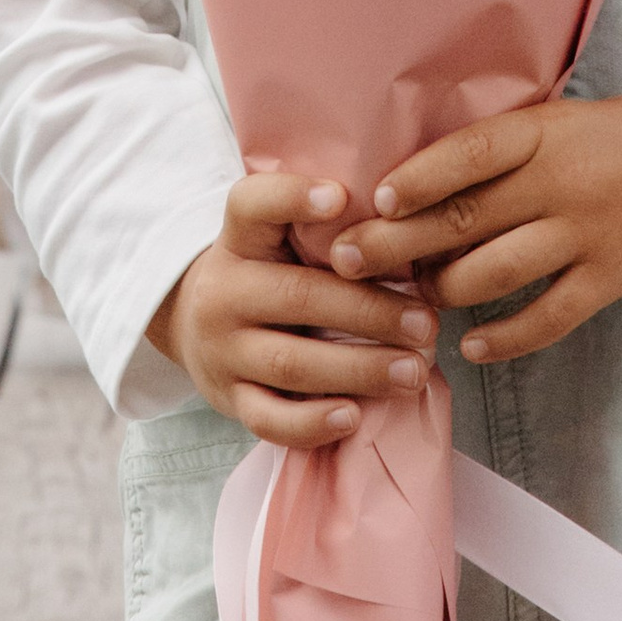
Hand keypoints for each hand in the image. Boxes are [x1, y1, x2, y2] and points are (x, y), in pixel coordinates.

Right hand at [150, 168, 442, 446]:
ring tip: (413, 371)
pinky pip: (269, 419)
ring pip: (290, 363)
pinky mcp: (229, 399)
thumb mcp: (278, 238)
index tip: (341, 198)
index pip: (253, 205)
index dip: (294, 198)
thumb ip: (327, 232)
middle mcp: (224, 291)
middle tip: (427, 323)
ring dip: (360, 369)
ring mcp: (222, 350)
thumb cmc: (267, 273)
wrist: (194, 323)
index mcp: (239, 238)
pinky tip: (354, 416)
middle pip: (298, 296)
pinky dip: (312, 423)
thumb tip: (410, 236)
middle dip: (370, 311)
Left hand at [327, 75, 621, 365]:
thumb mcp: (563, 122)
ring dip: (442, 292)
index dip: (416, 180)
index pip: (467, 154)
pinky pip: (546, 318)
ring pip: (493, 273)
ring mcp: (588, 233)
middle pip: (462, 219)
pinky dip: (503, 338)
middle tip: (343, 262)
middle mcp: (561, 181)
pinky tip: (472, 346)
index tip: (371, 200)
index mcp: (544, 131)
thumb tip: (419, 190)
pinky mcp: (612, 277)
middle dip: (395, 245)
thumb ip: (504, 152)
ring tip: (410, 302)